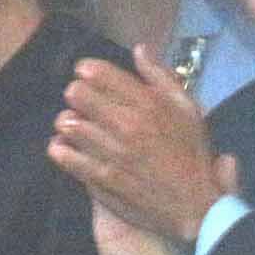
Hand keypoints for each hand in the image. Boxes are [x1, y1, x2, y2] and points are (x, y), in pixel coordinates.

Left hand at [49, 47, 228, 247]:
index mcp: (148, 103)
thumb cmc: (192, 156)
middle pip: (77, 94)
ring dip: (68, 122)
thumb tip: (139, 49)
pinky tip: (64, 147)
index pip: (98, 73)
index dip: (87, 71)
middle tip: (82, 102)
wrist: (194, 206)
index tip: (88, 76)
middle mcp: (127, 124)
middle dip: (77, 95)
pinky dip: (60, 149)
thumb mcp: (188, 110)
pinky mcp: (101, 178)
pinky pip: (66, 156)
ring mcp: (112, 152)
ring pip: (68, 123)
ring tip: (75, 126)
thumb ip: (162, 78)